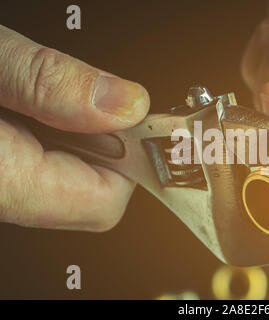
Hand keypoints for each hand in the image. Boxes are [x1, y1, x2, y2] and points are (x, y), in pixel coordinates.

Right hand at [0, 25, 149, 230]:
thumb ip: (51, 83)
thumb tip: (125, 103)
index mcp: (3, 181)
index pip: (104, 202)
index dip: (132, 161)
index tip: (142, 122)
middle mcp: (2, 197)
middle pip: (91, 196)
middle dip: (108, 148)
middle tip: (102, 103)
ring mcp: (3, 189)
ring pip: (68, 182)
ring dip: (82, 141)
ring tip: (62, 100)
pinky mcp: (3, 176)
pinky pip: (45, 170)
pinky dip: (57, 140)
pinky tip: (43, 109)